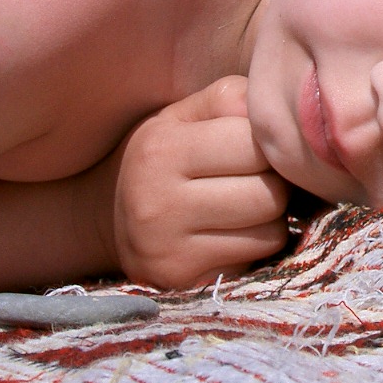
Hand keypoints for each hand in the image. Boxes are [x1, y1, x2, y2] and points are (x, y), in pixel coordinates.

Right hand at [114, 76, 290, 289]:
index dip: (268, 144)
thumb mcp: (186, 114)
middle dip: (274, 183)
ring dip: (270, 217)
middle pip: (269, 194)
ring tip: (244, 204)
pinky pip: (257, 260)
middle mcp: (157, 204)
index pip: (255, 145)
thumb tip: (273, 112)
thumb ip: (231, 98)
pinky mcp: (184, 283)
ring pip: (271, 232)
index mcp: (161, 150)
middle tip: (256, 178)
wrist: (108, 215)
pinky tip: (231, 232)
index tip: (256, 146)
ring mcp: (168, 251)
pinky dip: (256, 245)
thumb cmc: (164, 155)